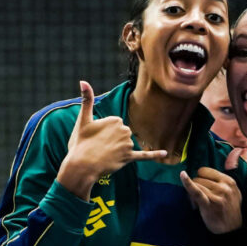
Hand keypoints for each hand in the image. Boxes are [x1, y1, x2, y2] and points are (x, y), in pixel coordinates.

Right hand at [58, 81, 166, 198]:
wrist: (82, 165)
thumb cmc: (81, 142)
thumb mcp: (83, 119)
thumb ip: (87, 99)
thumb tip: (83, 80)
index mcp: (115, 120)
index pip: (115, 125)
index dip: (104, 132)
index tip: (95, 137)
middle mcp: (124, 130)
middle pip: (122, 134)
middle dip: (112, 141)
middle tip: (98, 146)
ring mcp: (127, 144)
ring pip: (126, 145)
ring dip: (117, 150)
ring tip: (104, 154)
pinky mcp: (128, 157)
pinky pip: (144, 155)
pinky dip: (154, 155)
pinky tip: (165, 153)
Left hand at [180, 148, 243, 233]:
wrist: (232, 230)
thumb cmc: (229, 210)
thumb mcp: (234, 191)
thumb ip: (227, 177)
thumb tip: (230, 155)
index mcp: (229, 181)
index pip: (206, 171)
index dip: (201, 179)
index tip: (204, 189)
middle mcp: (224, 186)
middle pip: (199, 178)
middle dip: (197, 187)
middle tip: (202, 200)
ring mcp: (217, 195)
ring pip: (196, 186)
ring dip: (193, 195)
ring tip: (200, 205)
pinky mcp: (209, 204)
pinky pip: (196, 191)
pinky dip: (188, 183)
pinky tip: (183, 175)